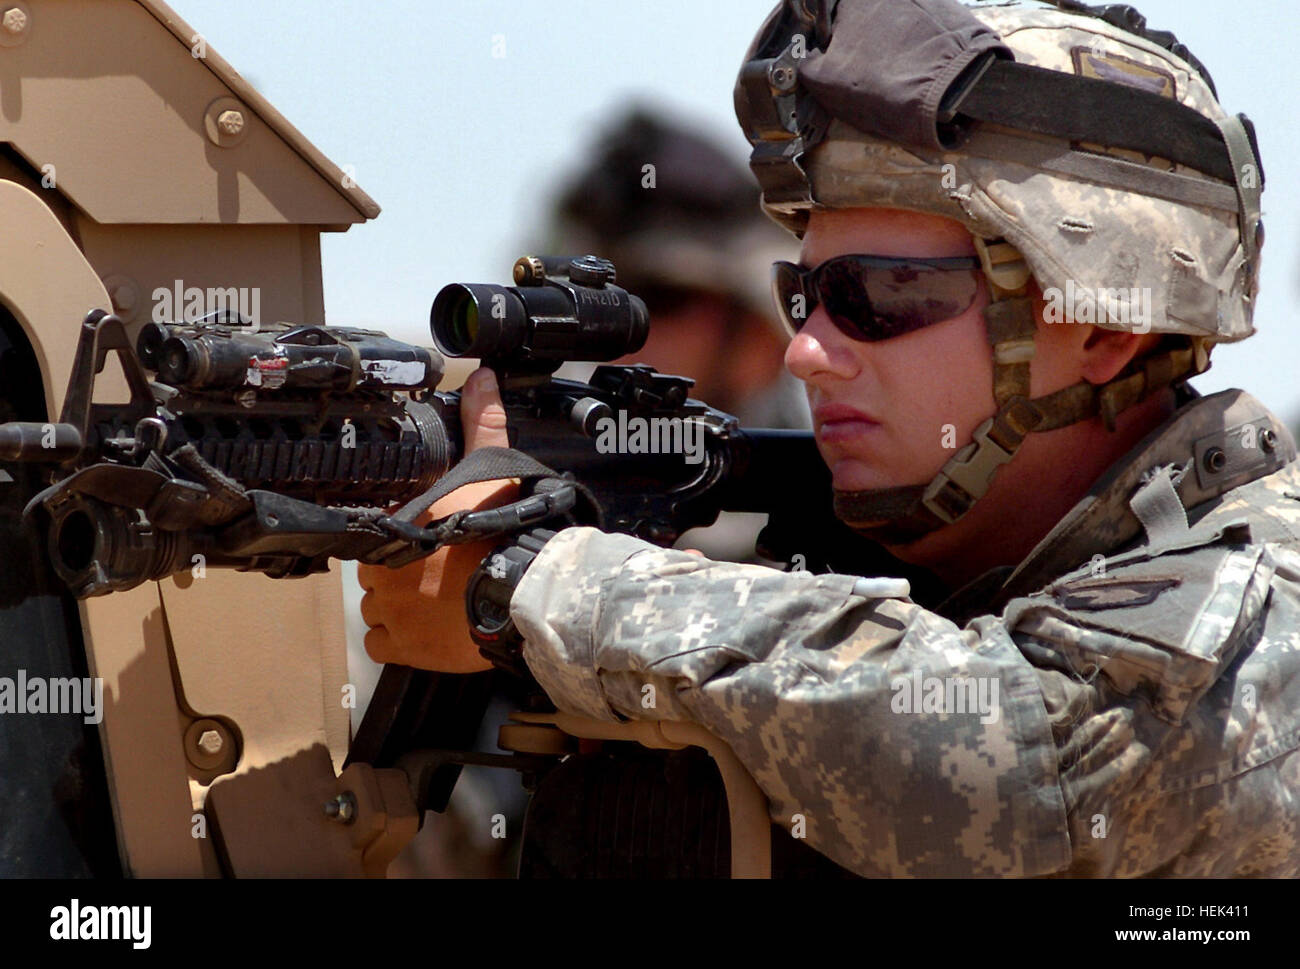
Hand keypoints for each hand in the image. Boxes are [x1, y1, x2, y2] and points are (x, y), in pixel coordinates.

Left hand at [357, 368, 515, 671]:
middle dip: (402, 571)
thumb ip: (483, 422)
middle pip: (378, 568)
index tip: (435, 538)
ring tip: (436, 604)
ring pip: (378, 607)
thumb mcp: (494, 467)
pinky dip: (400, 640)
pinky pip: (382, 643)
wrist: (519, 591)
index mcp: (397, 522)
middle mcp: (382, 566)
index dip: (411, 531)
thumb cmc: (503, 533)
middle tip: (440, 574)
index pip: (385, 523)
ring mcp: (388, 609)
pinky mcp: (400, 645)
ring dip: (399, 607)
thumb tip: (481, 377)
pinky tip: (426, 631)